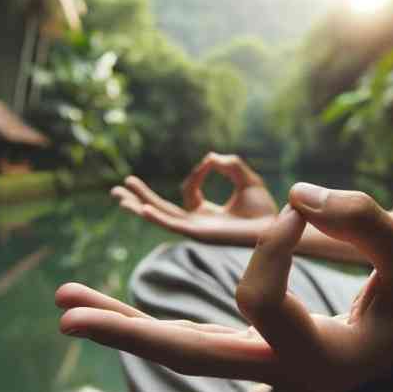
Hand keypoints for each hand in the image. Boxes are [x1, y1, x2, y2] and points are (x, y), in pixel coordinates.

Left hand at [58, 183, 392, 391]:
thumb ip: (364, 221)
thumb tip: (298, 194)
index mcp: (321, 364)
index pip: (262, 302)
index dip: (271, 244)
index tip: (301, 207)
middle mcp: (283, 377)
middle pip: (191, 354)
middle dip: (128, 330)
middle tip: (66, 315)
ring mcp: (266, 369)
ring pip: (183, 348)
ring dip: (125, 324)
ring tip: (65, 305)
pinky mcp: (257, 351)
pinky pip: (197, 335)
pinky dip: (154, 319)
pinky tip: (113, 306)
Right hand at [110, 152, 277, 245]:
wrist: (275, 226)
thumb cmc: (264, 209)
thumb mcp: (245, 179)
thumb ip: (228, 165)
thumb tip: (209, 157)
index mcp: (206, 214)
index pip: (189, 191)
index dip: (197, 173)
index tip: (211, 162)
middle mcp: (197, 224)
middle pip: (161, 210)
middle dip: (139, 198)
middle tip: (118, 188)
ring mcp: (195, 230)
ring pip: (160, 217)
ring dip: (138, 205)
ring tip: (118, 195)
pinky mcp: (198, 234)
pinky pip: (172, 224)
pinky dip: (156, 216)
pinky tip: (141, 208)